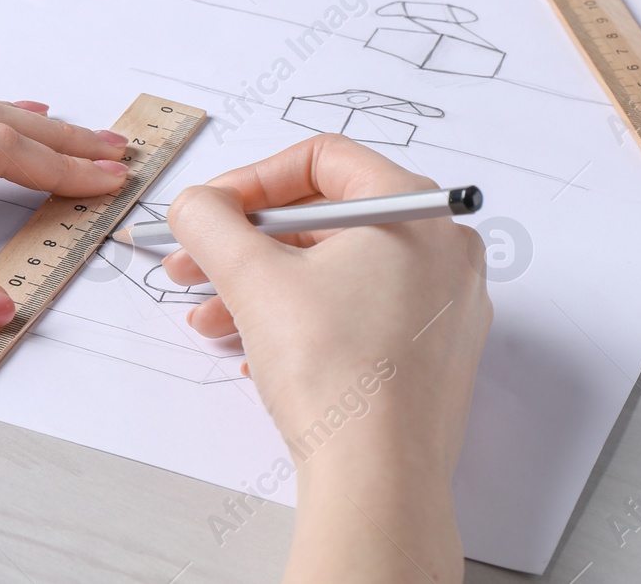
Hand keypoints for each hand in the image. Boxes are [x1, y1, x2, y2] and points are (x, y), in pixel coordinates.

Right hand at [161, 134, 490, 582]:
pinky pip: (363, 313)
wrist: (378, 481)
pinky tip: (254, 353)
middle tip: (194, 265)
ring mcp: (446, 305)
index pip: (325, 159)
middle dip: (250, 243)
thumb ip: (212, 222)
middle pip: (330, 217)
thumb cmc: (333, 371)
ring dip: (265, 287)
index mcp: (417, 209)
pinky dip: (305, 320)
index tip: (210, 212)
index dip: (253, 180)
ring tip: (210, 320)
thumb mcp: (252, 278)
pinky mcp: (434, 356)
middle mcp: (444, 249)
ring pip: (341, 271)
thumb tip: (194, 204)